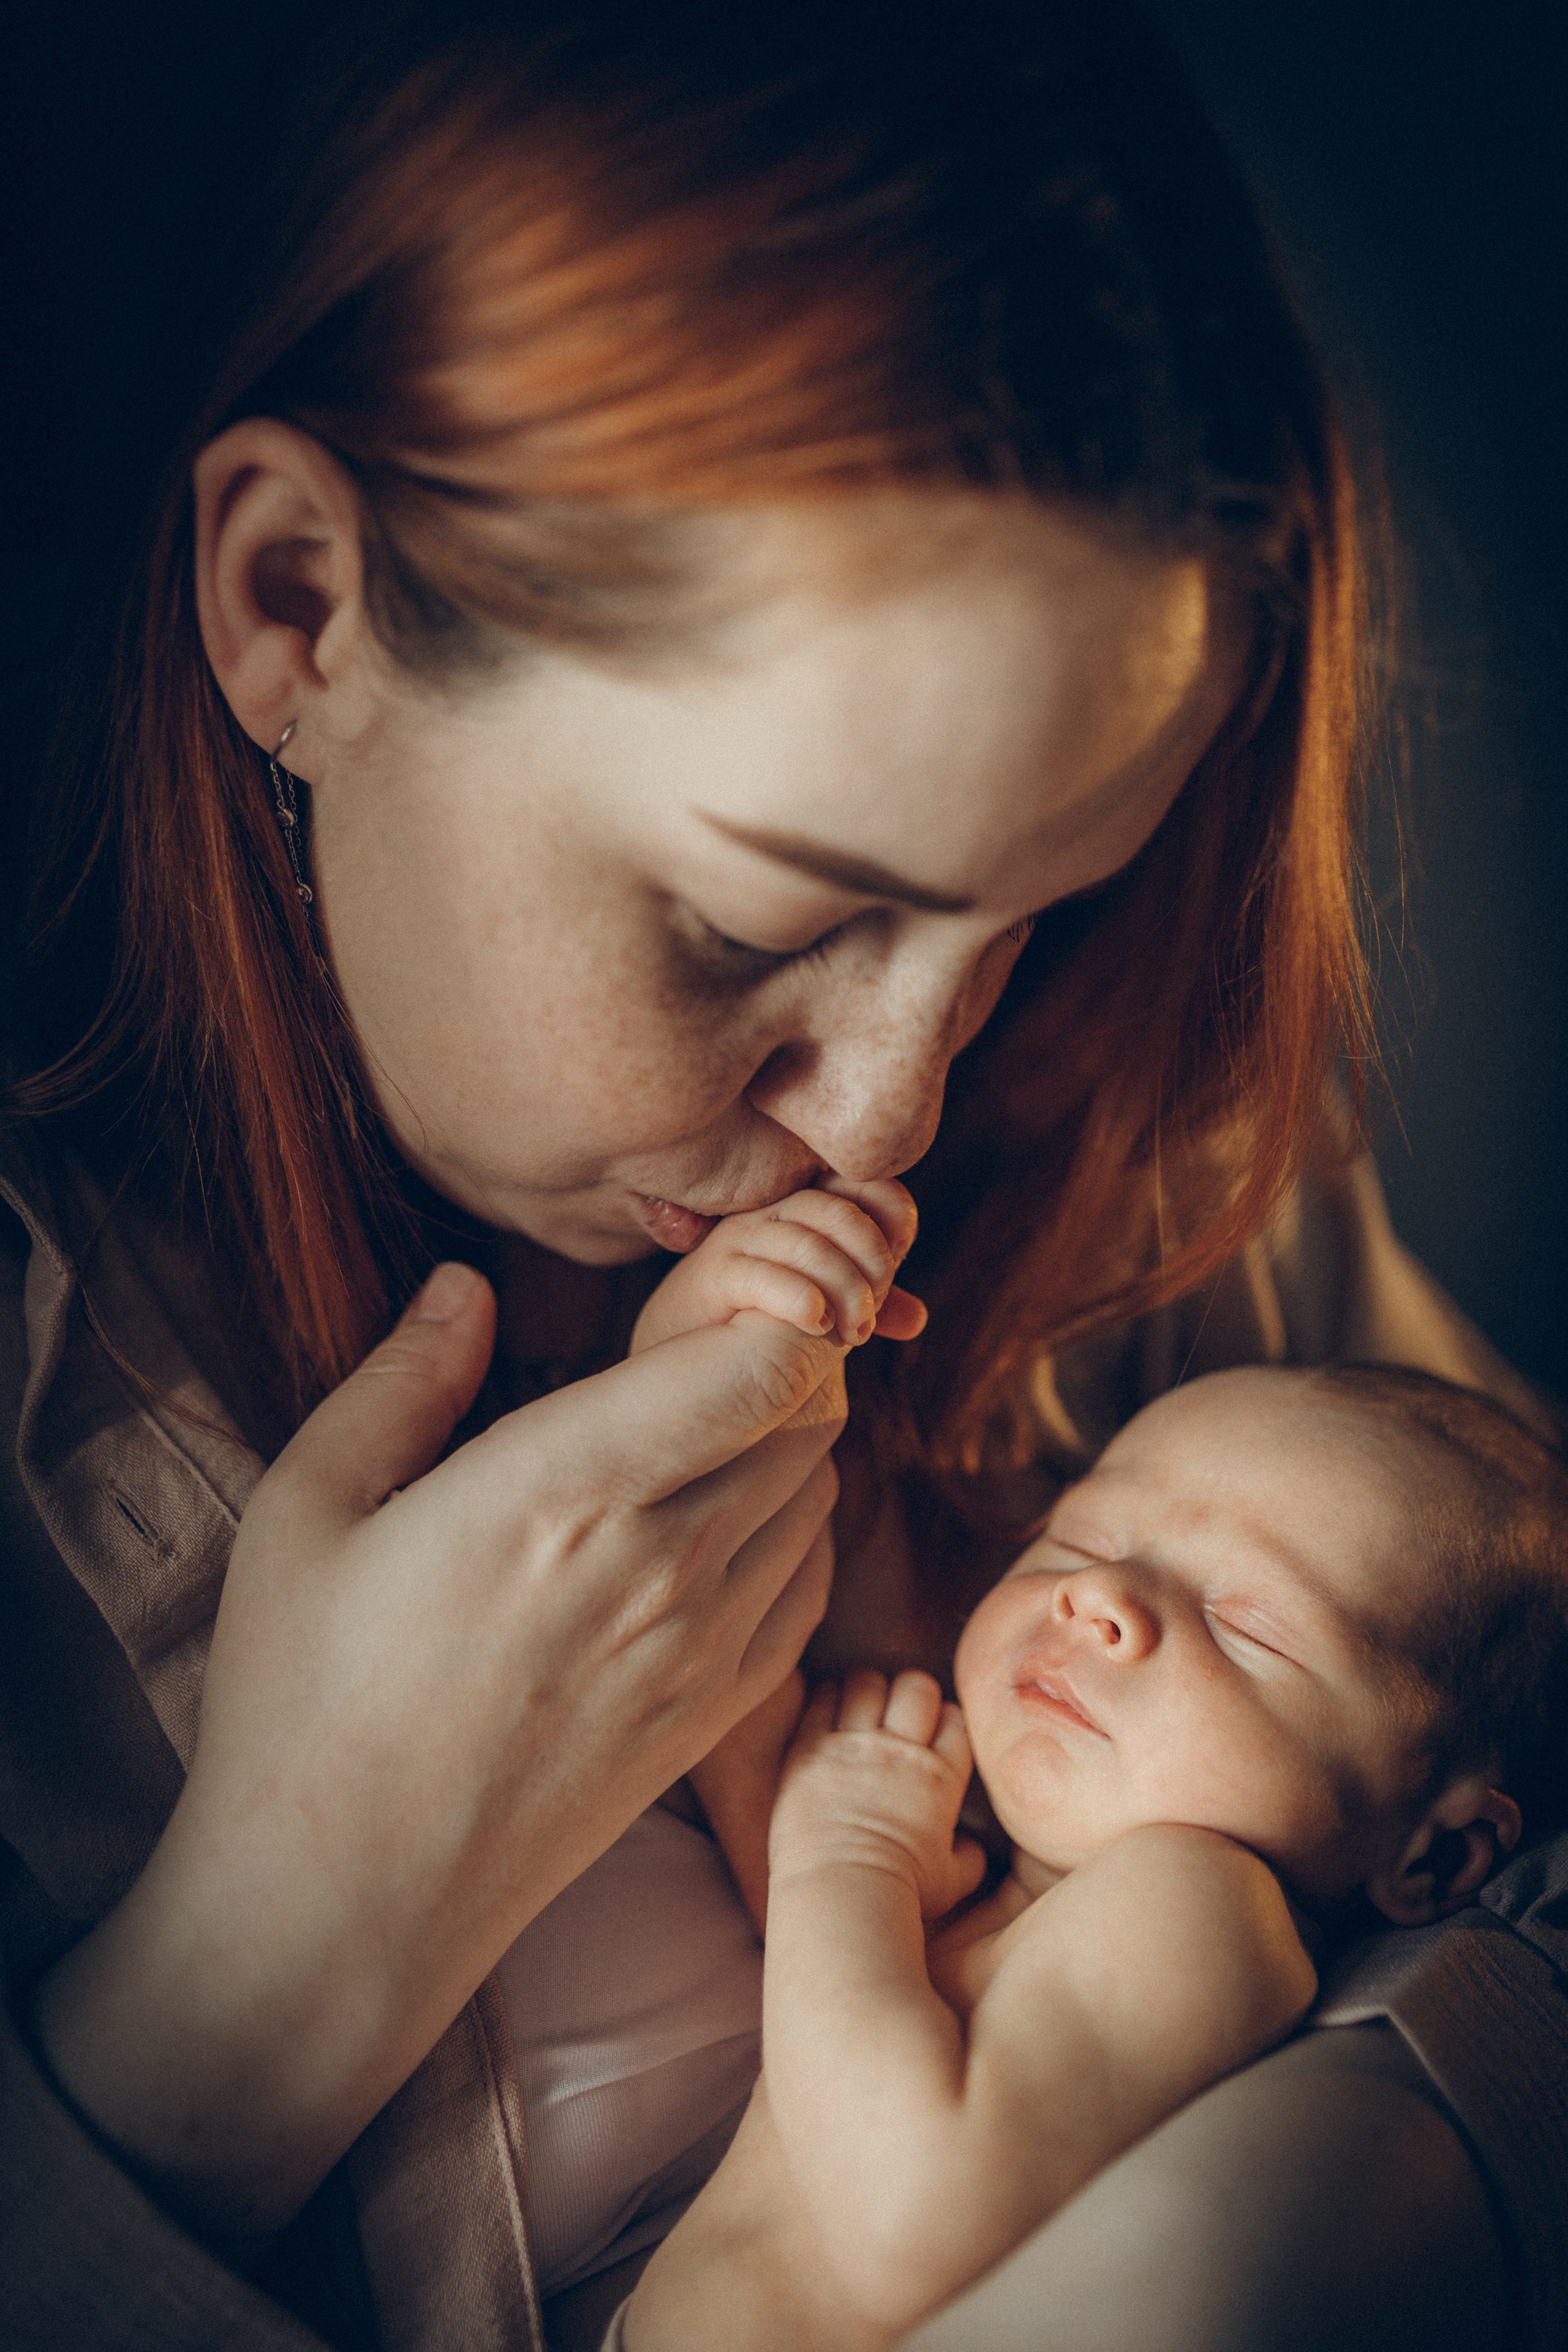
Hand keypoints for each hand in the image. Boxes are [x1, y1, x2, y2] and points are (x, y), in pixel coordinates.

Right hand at [35, 1261, 846, 2234]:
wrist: (345, 1901)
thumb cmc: (303, 1698)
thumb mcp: (308, 1509)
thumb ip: (403, 1378)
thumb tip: (465, 1284)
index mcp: (564, 1488)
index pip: (765, 1359)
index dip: (762, 1304)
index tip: (702, 1296)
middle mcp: (663, 1561)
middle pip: (814, 1409)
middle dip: (779, 1351)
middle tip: (692, 1348)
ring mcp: (705, 1646)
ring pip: (822, 1488)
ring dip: (784, 1436)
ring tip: (693, 1430)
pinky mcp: (717, 1714)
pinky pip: (811, 1579)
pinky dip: (790, 1527)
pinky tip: (712, 1522)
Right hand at [631, 1177, 926, 1355]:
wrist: (684, 1347)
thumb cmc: (756, 1320)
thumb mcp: (823, 1306)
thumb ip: (866, 1305)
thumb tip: (916, 1318)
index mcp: (806, 1209)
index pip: (864, 1183)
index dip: (894, 1214)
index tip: (899, 1261)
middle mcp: (775, 1212)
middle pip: (841, 1211)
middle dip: (873, 1262)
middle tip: (872, 1314)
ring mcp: (743, 1238)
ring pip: (810, 1244)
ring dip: (845, 1291)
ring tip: (851, 1333)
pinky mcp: (716, 1272)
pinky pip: (767, 1275)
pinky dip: (802, 1299)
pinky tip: (816, 1323)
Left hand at [770, 1671, 985, 1921]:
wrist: (841, 1895)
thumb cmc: (900, 1894)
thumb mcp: (952, 1882)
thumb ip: (971, 1858)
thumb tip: (975, 1847)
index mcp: (940, 1780)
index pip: (955, 1720)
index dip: (947, 1717)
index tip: (936, 1729)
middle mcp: (900, 1753)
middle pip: (916, 1688)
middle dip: (912, 1691)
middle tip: (899, 1710)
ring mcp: (854, 1746)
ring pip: (867, 1683)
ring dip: (868, 1688)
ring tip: (863, 1702)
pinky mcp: (811, 1749)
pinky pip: (823, 1699)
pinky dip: (829, 1695)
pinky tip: (829, 1707)